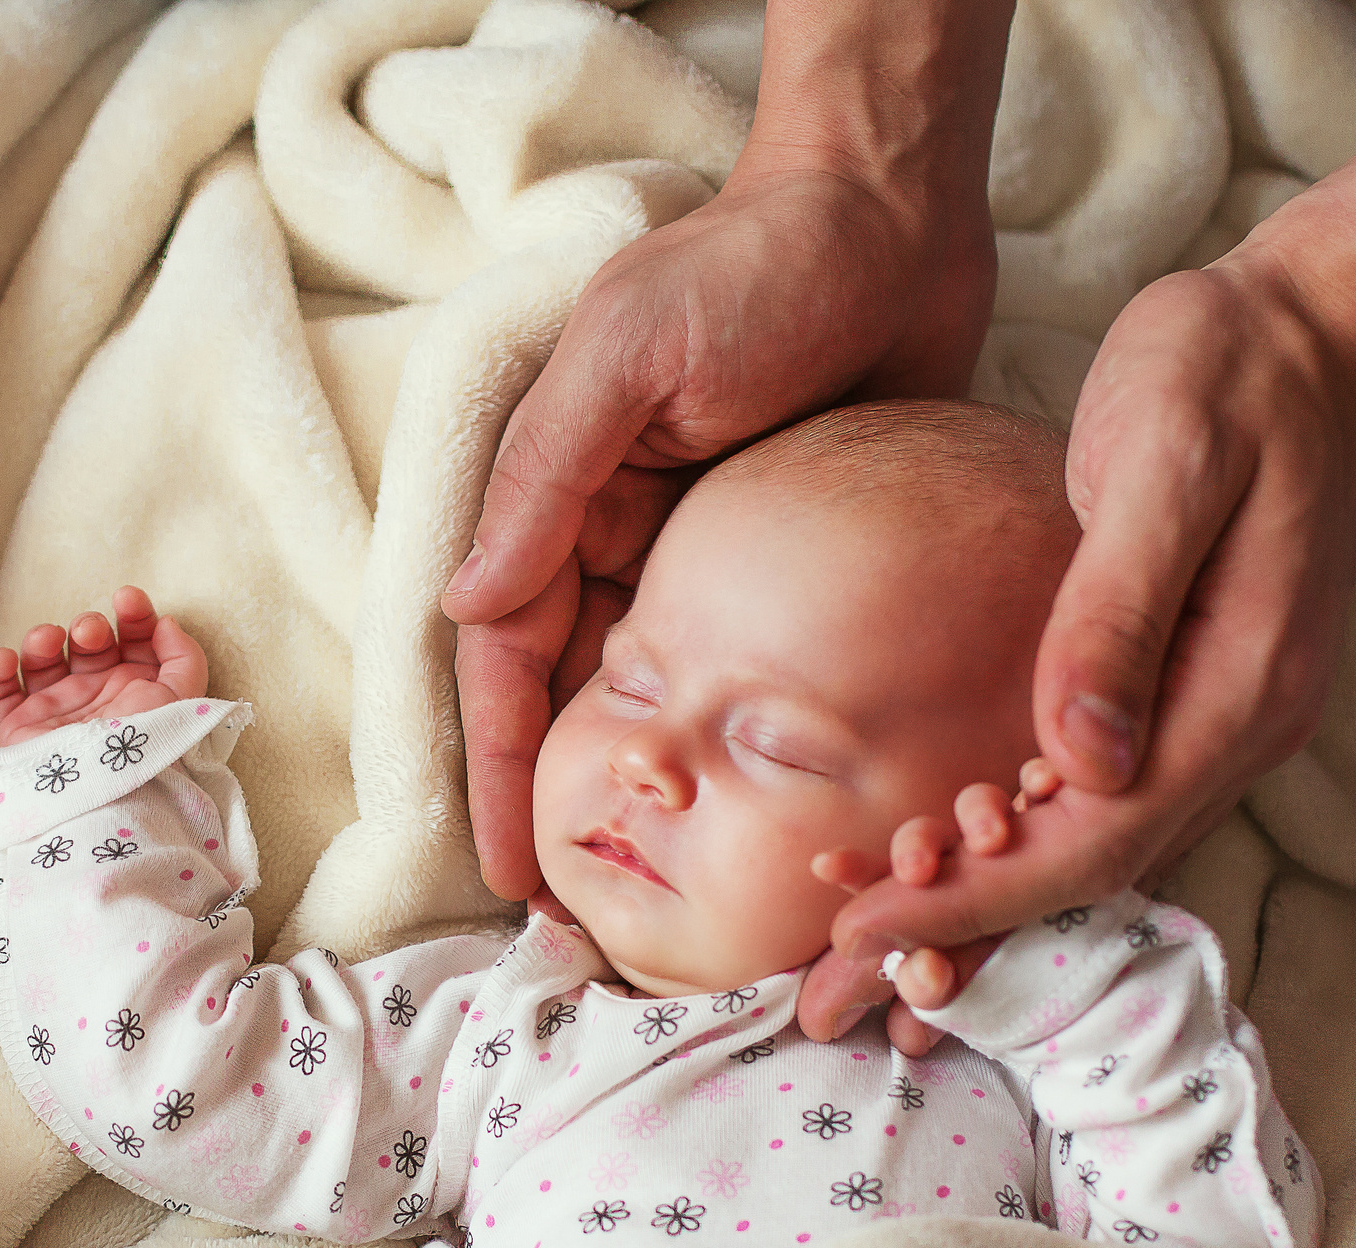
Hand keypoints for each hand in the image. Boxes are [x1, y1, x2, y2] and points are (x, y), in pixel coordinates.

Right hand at [0, 586, 208, 746]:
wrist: (112, 794)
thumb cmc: (151, 748)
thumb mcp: (184, 699)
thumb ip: (185, 656)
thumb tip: (167, 622)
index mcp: (134, 688)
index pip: (131, 640)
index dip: (132, 614)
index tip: (128, 599)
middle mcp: (96, 697)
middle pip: (86, 646)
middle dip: (88, 627)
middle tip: (90, 633)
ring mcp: (57, 713)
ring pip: (41, 662)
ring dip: (40, 640)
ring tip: (47, 640)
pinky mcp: (23, 732)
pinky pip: (0, 696)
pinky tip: (5, 659)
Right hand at [442, 160, 997, 904]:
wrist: (893, 215)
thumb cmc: (756, 268)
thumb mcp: (633, 357)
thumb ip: (549, 478)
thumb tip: (462, 606)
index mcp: (561, 499)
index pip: (509, 662)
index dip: (505, 775)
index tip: (514, 878)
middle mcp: (617, 539)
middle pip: (572, 702)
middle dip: (568, 811)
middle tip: (586, 924)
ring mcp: (702, 557)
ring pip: (656, 704)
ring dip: (653, 795)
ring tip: (668, 899)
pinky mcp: (784, 564)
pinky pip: (749, 674)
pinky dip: (740, 747)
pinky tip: (759, 817)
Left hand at [803, 246, 1355, 1021]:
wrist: (1311, 330)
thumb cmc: (1228, 374)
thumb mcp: (1164, 464)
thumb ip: (1117, 611)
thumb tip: (1077, 760)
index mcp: (1242, 690)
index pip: (1096, 840)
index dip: (974, 898)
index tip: (858, 932)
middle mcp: (1241, 729)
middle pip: (1090, 873)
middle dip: (958, 929)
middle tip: (829, 976)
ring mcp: (1223, 717)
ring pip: (1092, 850)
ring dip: (979, 898)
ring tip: (855, 936)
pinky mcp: (1189, 694)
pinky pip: (1097, 800)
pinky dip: (1010, 838)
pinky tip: (932, 850)